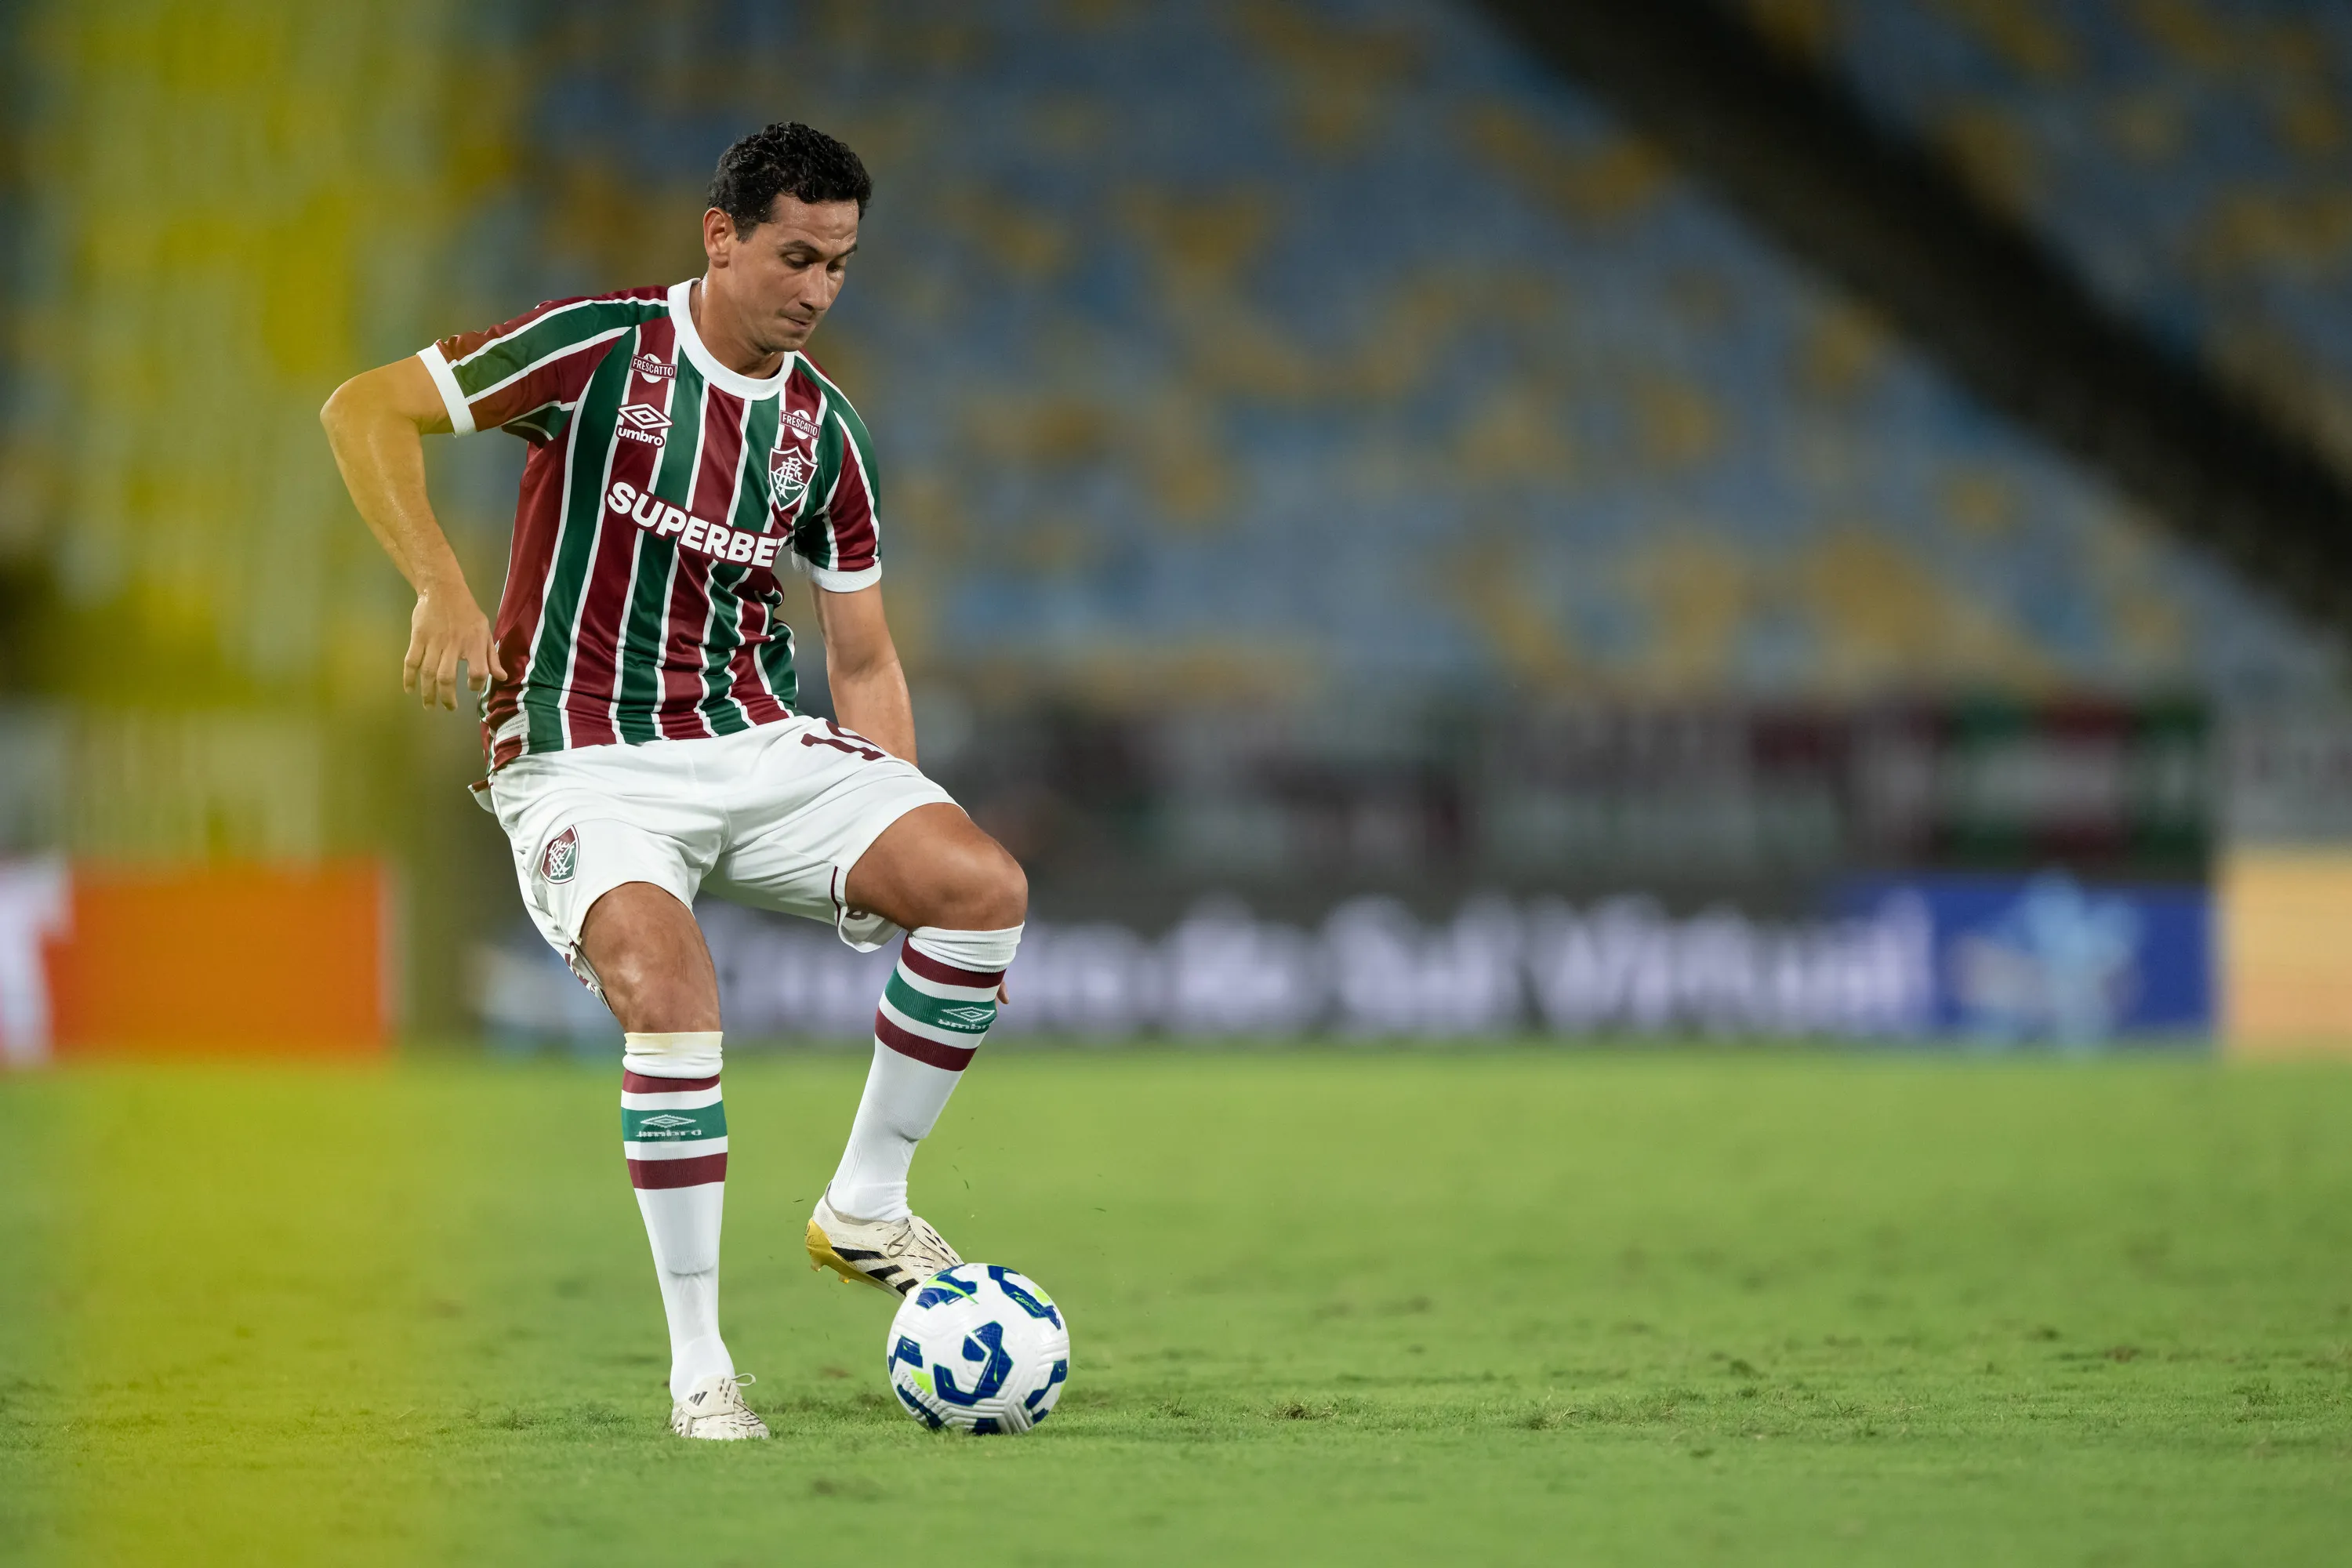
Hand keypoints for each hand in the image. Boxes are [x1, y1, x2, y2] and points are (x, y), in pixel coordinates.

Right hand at [404, 588, 505, 709]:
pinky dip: (409, 677)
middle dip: (447, 697)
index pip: (478, 671)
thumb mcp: (485, 632)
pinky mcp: (418, 638)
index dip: (476, 684)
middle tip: (449, 708)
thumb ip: (492, 657)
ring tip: (429, 705)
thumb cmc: (468, 613)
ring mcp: (433, 642)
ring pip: (428, 673)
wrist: (443, 590)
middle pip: (447, 677)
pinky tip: (410, 689)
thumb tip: (502, 678)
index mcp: (474, 644)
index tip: (472, 688)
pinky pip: (411, 661)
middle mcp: (454, 645)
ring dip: (428, 692)